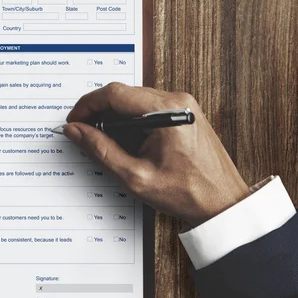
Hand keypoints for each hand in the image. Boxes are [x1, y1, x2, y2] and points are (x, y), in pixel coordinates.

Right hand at [64, 82, 249, 225]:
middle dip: (99, 113)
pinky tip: (126, 143)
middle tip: (84, 136)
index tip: (74, 121)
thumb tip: (76, 131)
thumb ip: (100, 150)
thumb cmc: (187, 193)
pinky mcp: (184, 114)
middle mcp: (177, 101)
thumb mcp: (134, 176)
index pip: (114, 93)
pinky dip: (130, 122)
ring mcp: (183, 106)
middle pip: (123, 94)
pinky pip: (148, 108)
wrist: (223, 203)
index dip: (87, 106)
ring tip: (105, 144)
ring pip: (134, 101)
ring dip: (114, 118)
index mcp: (167, 111)